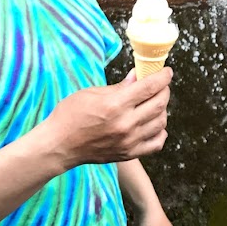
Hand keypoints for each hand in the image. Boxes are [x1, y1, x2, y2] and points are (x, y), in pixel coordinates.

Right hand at [42, 68, 171, 168]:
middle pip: (159, 104)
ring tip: (153, 103)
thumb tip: (138, 76)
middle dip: (164, 90)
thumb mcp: (91, 93)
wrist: (58, 146)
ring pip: (161, 122)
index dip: (163, 77)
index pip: (150, 87)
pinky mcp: (128, 154)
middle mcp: (125, 124)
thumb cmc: (70, 115)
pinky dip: (160, 132)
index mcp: (115, 105)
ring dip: (162, 110)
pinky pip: (156, 143)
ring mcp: (129, 141)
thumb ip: (119, 87)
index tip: (167, 72)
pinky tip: (153, 124)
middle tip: (161, 85)